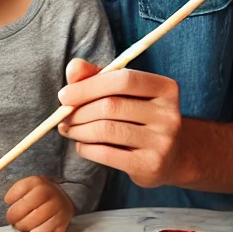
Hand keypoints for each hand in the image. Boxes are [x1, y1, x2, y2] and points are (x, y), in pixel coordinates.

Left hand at [4, 175, 75, 231]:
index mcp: (40, 183)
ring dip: (26, 228)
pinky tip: (32, 230)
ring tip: (22, 226)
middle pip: (31, 211)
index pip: (23, 189)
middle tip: (13, 221)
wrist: (59, 198)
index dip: (12, 198)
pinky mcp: (63, 224)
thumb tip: (8, 201)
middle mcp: (53, 195)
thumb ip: (15, 192)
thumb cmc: (36, 195)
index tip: (8, 203)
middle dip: (17, 219)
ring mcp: (60, 210)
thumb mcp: (26, 187)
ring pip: (39, 225)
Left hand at [58, 57, 182, 187]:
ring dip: (78, 130)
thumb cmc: (138, 118)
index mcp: (165, 88)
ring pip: (106, 130)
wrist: (168, 158)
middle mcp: (169, 114)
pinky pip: (106, 153)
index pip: (123, 80)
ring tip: (68, 129)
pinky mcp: (151, 165)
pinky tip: (82, 145)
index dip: (89, 86)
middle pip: (111, 106)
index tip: (64, 95)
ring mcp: (162, 141)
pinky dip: (86, 148)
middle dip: (79, 111)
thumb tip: (73, 67)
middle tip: (63, 116)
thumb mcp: (124, 93)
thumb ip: (98, 76)